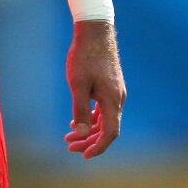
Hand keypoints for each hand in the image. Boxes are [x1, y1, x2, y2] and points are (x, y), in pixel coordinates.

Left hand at [64, 20, 125, 158]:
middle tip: (69, 147)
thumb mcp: (78, 84)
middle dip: (90, 141)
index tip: (83, 155)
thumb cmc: (84, 56)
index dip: (98, 147)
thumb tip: (82, 134)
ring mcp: (116, 92)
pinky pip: (104, 109)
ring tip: (69, 137)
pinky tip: (77, 120)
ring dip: (89, 130)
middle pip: (108, 129)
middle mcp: (118, 98)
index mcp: (112, 100)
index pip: (111, 133)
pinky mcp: (111, 86)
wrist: (95, 32)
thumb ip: (80, 109)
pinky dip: (92, 118)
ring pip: (105, 119)